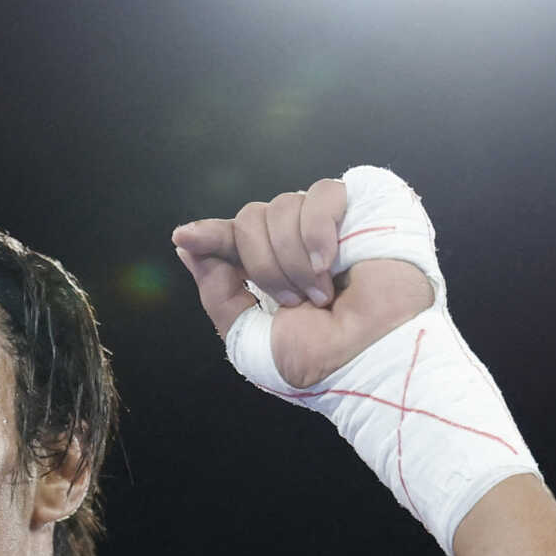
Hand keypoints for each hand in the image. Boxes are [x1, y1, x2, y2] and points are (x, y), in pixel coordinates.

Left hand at [172, 182, 434, 388]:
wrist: (371, 360)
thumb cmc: (319, 361)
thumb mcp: (249, 337)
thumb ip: (218, 292)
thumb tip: (188, 245)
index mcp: (272, 272)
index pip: (232, 238)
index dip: (209, 236)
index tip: (184, 236)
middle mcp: (297, 243)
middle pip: (249, 218)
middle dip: (263, 265)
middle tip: (293, 303)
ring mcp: (329, 224)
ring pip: (280, 206)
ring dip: (292, 259)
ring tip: (322, 295)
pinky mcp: (363, 205)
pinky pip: (321, 193)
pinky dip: (317, 232)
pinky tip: (331, 264)